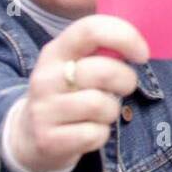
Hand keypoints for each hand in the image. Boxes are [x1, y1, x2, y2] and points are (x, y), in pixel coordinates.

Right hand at [9, 16, 148, 171]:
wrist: (29, 135)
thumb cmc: (68, 92)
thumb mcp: (75, 64)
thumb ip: (102, 50)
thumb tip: (140, 44)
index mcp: (56, 51)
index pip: (91, 30)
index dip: (125, 37)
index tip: (142, 54)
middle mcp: (46, 78)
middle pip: (104, 72)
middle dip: (126, 80)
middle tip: (123, 87)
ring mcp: (44, 110)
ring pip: (102, 106)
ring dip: (112, 111)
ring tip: (100, 112)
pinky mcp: (48, 140)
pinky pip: (95, 135)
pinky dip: (101, 135)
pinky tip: (88, 131)